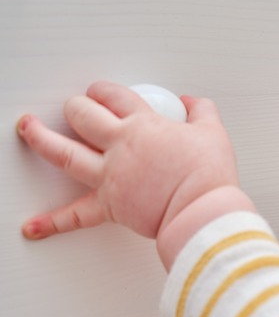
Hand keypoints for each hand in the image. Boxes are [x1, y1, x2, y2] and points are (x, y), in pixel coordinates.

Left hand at [17, 81, 239, 239]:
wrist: (202, 212)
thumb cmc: (208, 177)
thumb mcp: (214, 133)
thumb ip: (201, 112)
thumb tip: (193, 104)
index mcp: (144, 125)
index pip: (114, 95)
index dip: (105, 90)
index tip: (103, 93)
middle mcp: (120, 147)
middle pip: (83, 115)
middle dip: (77, 106)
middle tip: (77, 107)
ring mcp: (110, 176)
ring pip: (63, 153)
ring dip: (40, 138)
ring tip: (28, 129)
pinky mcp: (109, 206)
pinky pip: (75, 215)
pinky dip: (52, 222)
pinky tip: (33, 225)